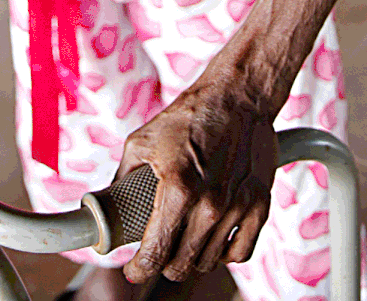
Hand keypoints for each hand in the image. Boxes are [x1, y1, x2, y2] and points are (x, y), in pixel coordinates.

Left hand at [116, 51, 277, 282]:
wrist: (236, 96)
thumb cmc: (188, 116)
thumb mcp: (142, 141)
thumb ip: (123, 178)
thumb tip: (107, 204)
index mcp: (177, 188)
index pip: (155, 252)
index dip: (140, 269)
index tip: (135, 271)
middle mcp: (209, 204)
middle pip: (182, 264)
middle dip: (164, 263)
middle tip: (159, 251)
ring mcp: (237, 207)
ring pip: (209, 261)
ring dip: (193, 256)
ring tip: (184, 239)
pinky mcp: (259, 205)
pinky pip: (240, 252)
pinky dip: (224, 252)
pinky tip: (212, 239)